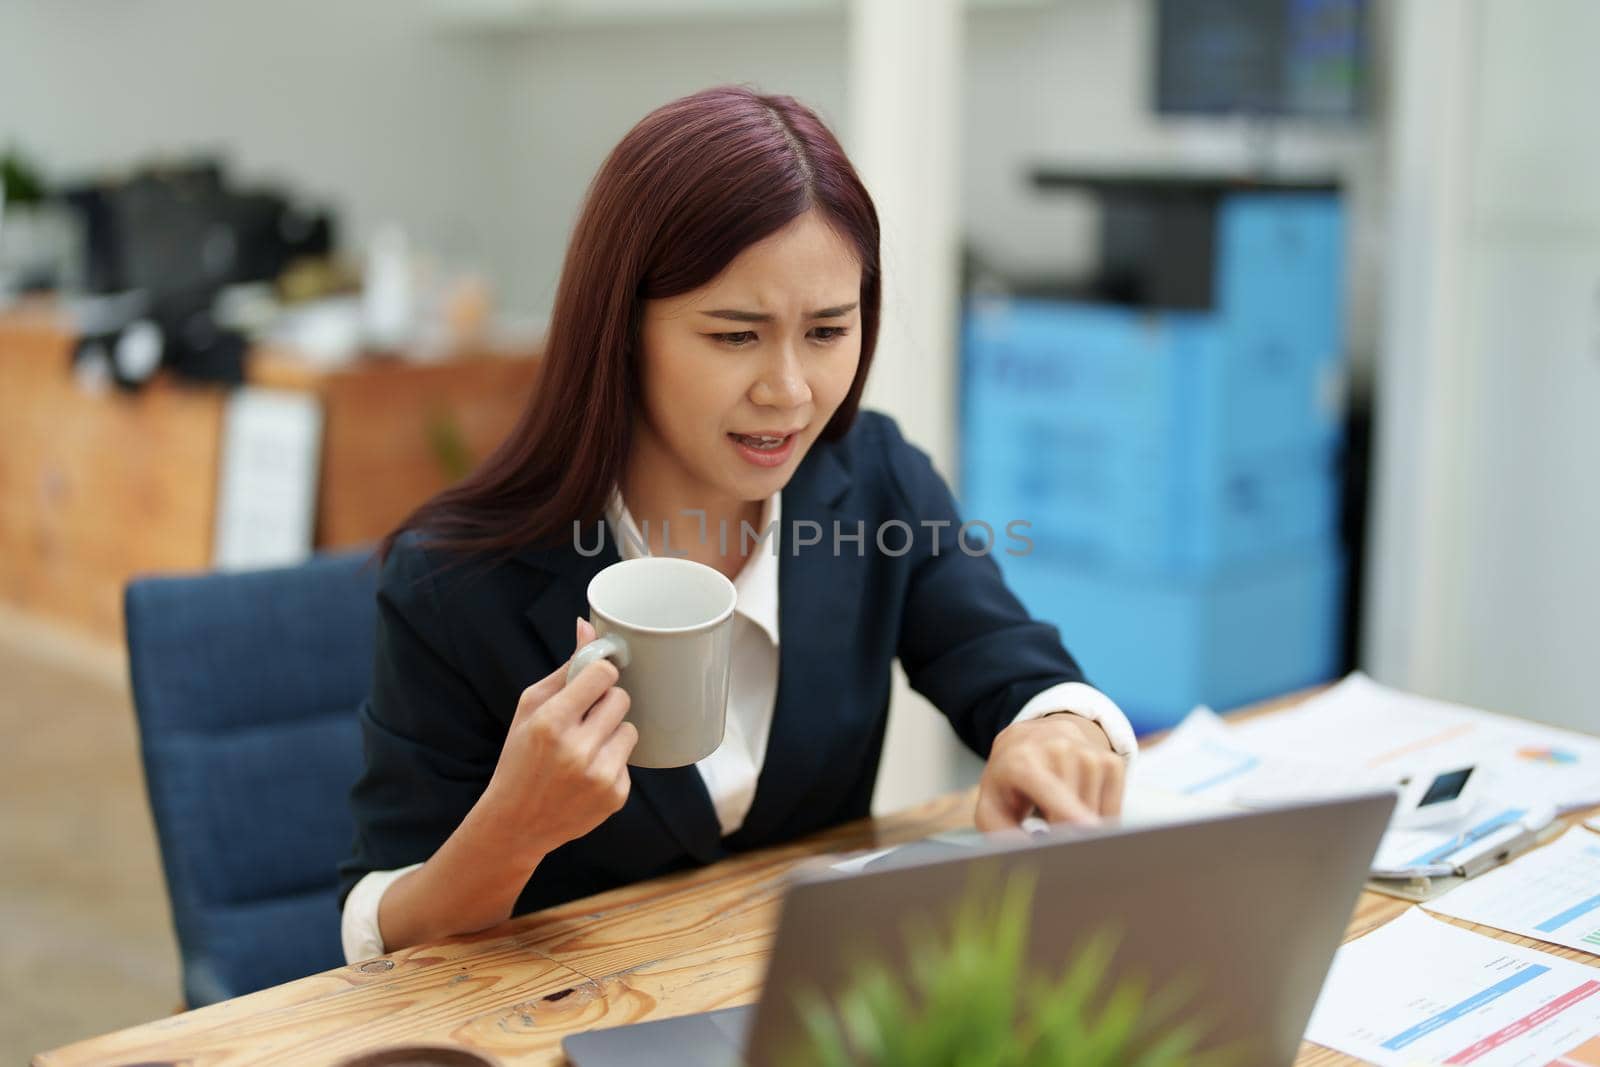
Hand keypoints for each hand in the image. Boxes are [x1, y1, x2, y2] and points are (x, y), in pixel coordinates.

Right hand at [479, 617, 637, 864]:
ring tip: (583, 748)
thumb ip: (564, 668)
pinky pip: (629, 760)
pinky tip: (586, 774)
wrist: (515, 824)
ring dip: (611, 733)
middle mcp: (578, 750)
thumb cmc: (519, 758)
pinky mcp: (616, 796)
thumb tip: (587, 625)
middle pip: (621, 699)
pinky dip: (612, 762)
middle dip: (605, 704)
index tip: (592, 681)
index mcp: (552, 722)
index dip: (600, 674)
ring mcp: (600, 776)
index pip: (603, 673)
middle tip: (583, 719)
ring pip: (631, 729)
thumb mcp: (530, 708)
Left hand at [975, 713, 1124, 830]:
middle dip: (1068, 835)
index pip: (1047, 786)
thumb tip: (1031, 854)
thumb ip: (1003, 835)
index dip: (1065, 809)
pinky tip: (1081, 809)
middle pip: (1076, 809)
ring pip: (1096, 810)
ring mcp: (1087, 750)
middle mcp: (1057, 746)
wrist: (1028, 741)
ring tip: (1060, 815)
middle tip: (1051, 838)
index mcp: (1021, 759)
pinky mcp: (1109, 758)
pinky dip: (1102, 818)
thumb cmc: (1009, 783)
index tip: (1085, 830)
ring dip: (1084, 828)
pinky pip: (1114, 806)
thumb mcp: (991, 807)